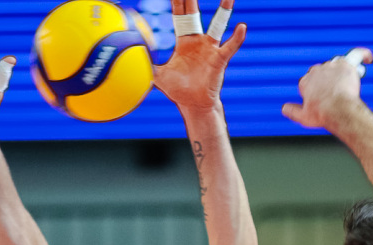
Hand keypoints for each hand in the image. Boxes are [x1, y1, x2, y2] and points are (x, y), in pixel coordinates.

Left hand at [153, 0, 245, 114]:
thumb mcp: (158, 76)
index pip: (179, 15)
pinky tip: (242, 27)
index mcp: (184, 41)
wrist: (194, 105)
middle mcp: (198, 40)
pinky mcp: (219, 59)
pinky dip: (236, 38)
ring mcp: (210, 48)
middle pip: (194, 13)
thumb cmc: (178, 90)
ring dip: (224, 10)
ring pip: (218, 25)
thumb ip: (147, 63)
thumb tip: (131, 55)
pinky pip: (229, 47)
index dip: (178, 1)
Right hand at [282, 48, 370, 129]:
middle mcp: (317, 70)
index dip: (317, 90)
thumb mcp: (303, 116)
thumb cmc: (322, 115)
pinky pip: (355, 55)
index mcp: (305, 81)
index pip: (311, 81)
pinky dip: (362, 54)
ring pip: (338, 65)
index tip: (322, 99)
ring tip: (350, 81)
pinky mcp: (346, 65)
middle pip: (325, 72)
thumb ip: (292, 111)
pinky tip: (369, 57)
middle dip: (330, 81)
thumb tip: (284, 108)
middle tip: (338, 93)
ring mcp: (331, 66)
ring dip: (343, 72)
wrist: (338, 111)